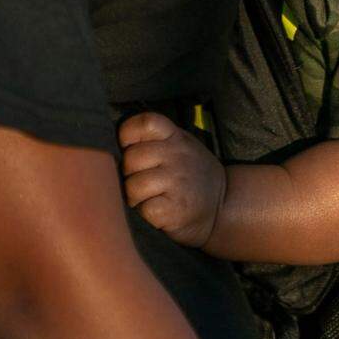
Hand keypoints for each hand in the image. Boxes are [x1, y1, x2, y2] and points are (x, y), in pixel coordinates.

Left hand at [118, 113, 227, 248]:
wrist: (224, 207)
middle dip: (128, 173)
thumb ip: (154, 141)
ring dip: (133, 197)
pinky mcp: (174, 210)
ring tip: (146, 199)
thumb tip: (114, 146)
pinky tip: (156, 213)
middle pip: (131, 158)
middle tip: (139, 182)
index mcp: (175, 137)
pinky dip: (145, 215)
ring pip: (133, 186)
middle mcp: (177, 155)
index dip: (128, 134)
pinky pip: (144, 209)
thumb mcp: (180, 147)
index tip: (128, 148)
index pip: (144, 123)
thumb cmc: (191, 176)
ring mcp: (177, 182)